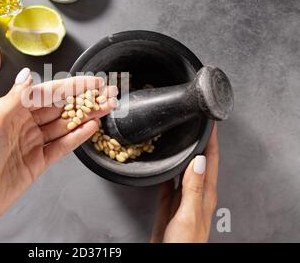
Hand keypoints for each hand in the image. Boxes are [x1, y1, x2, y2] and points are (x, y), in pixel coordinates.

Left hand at [0, 68, 117, 230]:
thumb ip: (16, 97)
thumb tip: (27, 74)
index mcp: (10, 110)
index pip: (47, 93)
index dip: (71, 86)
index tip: (91, 81)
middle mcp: (22, 124)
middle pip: (59, 108)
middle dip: (83, 100)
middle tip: (106, 94)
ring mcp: (32, 143)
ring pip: (63, 126)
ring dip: (85, 117)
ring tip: (105, 108)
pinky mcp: (38, 162)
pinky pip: (61, 146)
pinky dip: (76, 137)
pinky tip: (90, 128)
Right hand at [150, 124, 218, 242]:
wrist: (169, 258)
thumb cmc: (184, 244)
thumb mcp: (189, 214)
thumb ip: (193, 188)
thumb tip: (198, 161)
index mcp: (204, 195)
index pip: (211, 161)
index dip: (212, 141)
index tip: (210, 124)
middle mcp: (195, 195)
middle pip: (198, 162)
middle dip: (198, 143)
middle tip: (194, 124)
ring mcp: (182, 200)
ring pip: (183, 170)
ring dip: (183, 155)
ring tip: (179, 138)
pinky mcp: (168, 206)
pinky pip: (168, 183)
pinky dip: (166, 171)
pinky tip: (162, 165)